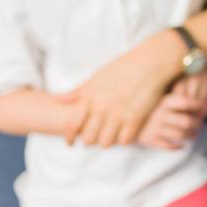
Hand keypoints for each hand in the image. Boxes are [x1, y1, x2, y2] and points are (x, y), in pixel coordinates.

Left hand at [62, 30, 181, 147]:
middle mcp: (102, 108)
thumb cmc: (122, 67)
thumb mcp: (96, 77)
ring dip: (107, 141)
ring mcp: (119, 114)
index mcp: (89, 97)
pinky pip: (125, 141)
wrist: (150, 63)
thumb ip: (77, 92)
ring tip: (111, 135)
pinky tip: (125, 132)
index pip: (72, 125)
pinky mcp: (136, 119)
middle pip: (88, 139)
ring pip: (106, 143)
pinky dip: (124, 139)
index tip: (71, 142)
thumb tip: (57, 99)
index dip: (69, 138)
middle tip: (95, 137)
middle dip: (90, 140)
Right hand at [136, 70, 206, 149]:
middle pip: (188, 122)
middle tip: (200, 124)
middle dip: (197, 124)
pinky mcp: (149, 139)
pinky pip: (168, 145)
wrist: (117, 115)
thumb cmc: (141, 100)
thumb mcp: (155, 91)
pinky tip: (181, 144)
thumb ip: (171, 87)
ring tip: (193, 134)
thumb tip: (190, 75)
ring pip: (181, 135)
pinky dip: (177, 146)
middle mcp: (160, 114)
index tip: (203, 106)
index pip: (186, 102)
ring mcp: (155, 127)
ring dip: (190, 135)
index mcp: (163, 101)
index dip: (198, 105)